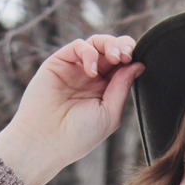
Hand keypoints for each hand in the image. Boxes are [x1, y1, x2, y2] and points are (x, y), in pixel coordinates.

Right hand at [0, 34, 143, 184]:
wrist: (46, 141)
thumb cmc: (78, 135)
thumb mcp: (109, 113)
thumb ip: (122, 87)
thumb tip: (138, 64)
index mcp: (105, 91)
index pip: (122, 67)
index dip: (131, 58)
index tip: (137, 61)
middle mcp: (90, 78)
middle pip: (111, 51)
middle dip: (123, 47)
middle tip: (126, 55)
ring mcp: (75, 69)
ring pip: (96, 44)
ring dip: (109, 44)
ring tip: (115, 57)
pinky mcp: (59, 62)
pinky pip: (78, 46)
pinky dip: (89, 52)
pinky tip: (91, 71)